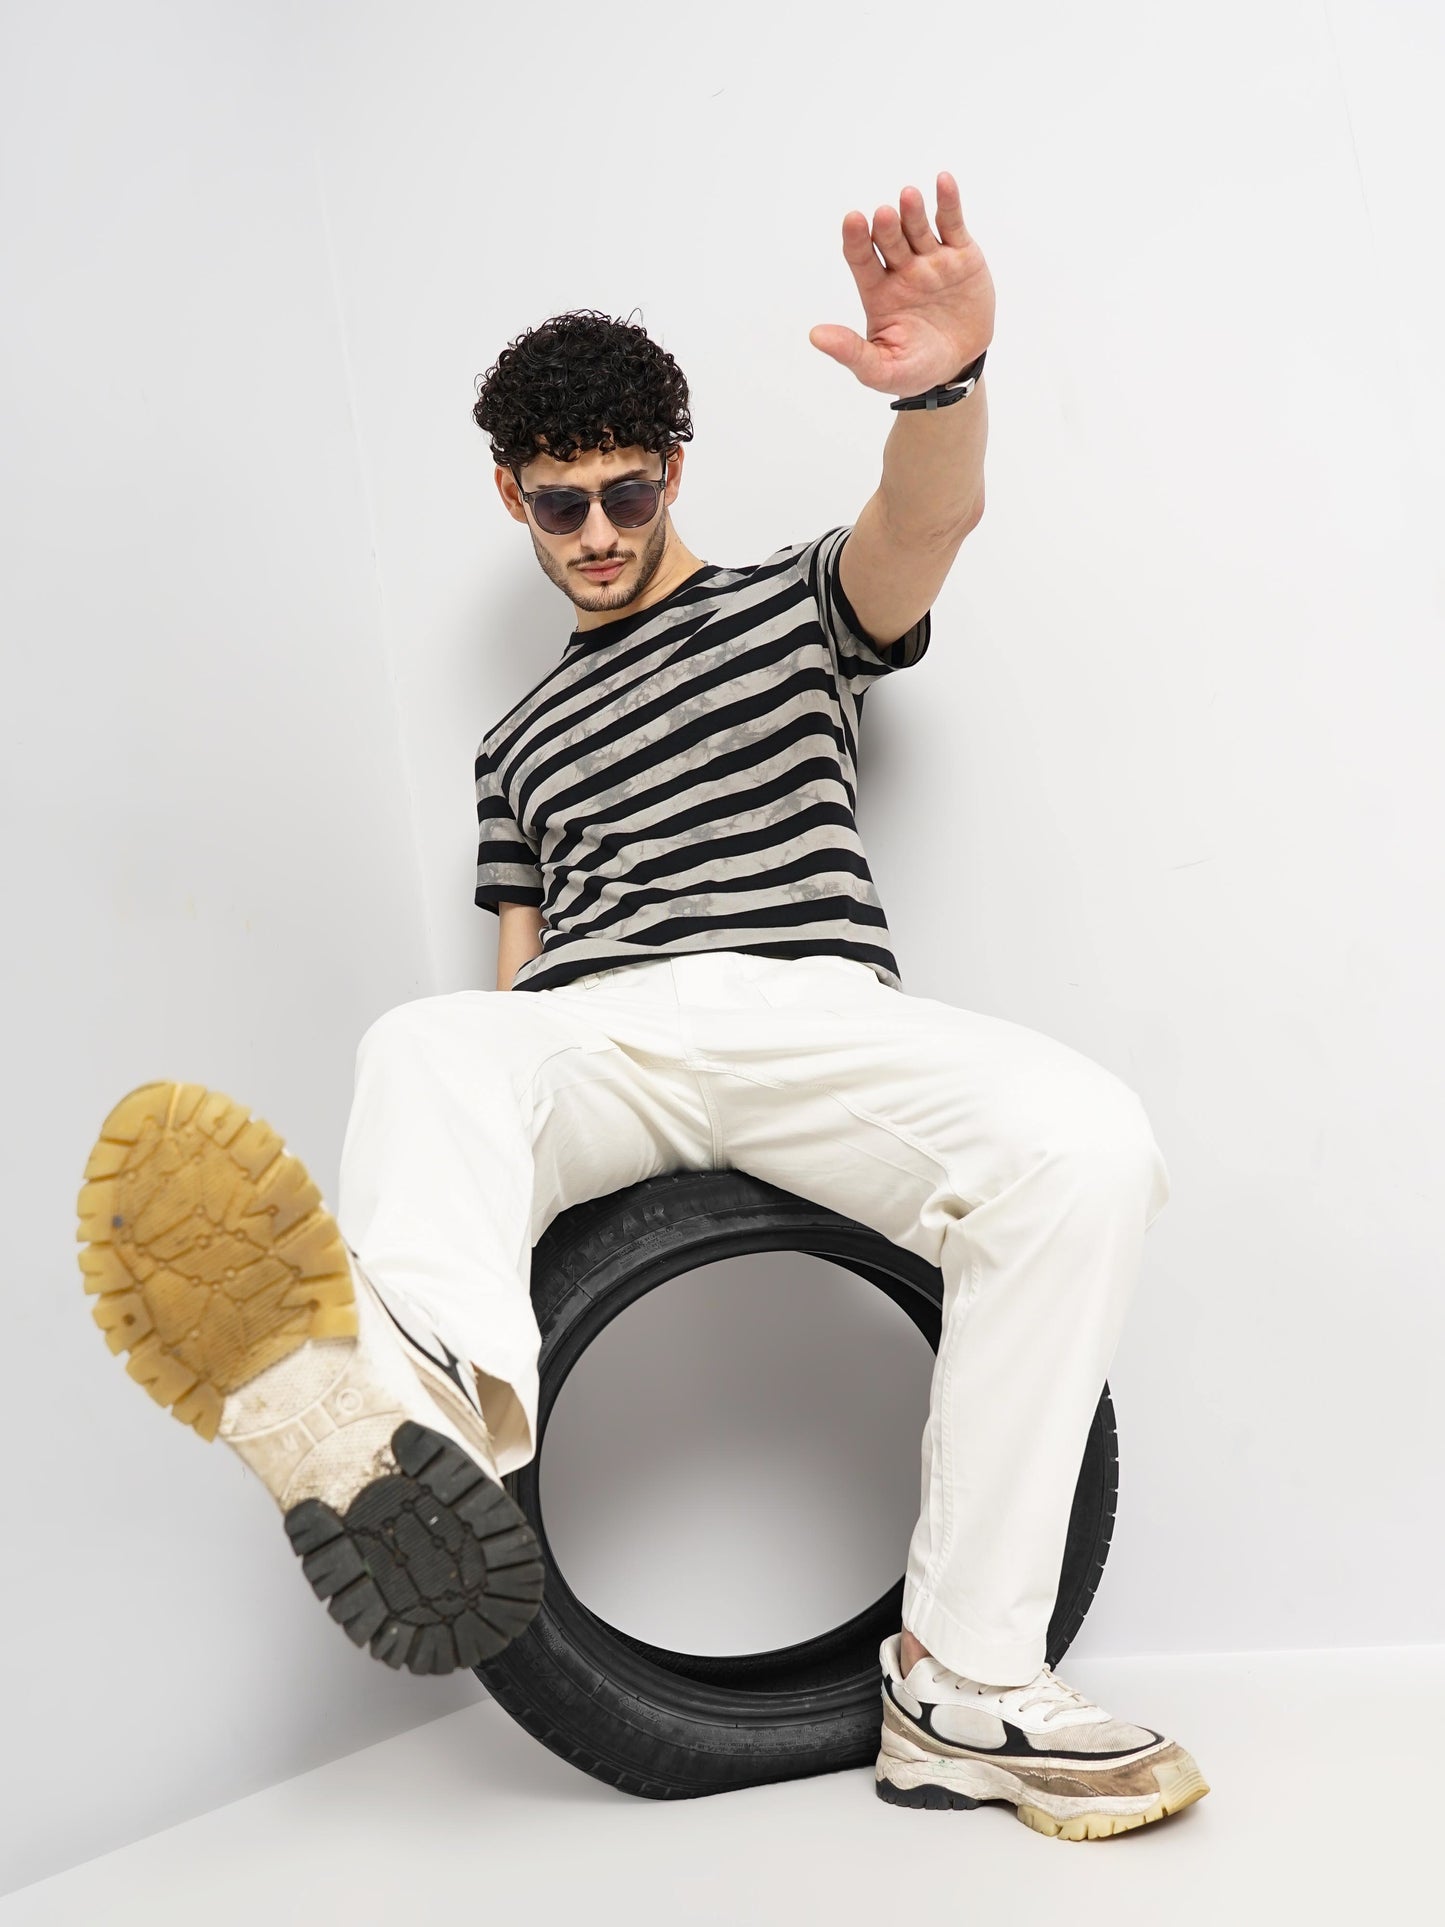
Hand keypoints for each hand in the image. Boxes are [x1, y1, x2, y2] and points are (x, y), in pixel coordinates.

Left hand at [808, 172, 994, 398]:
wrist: (959, 368)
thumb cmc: (915, 369)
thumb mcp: (881, 369)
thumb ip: (851, 352)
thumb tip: (815, 336)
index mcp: (878, 291)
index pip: (861, 259)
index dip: (856, 240)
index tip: (853, 220)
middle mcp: (901, 270)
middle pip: (890, 240)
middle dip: (887, 227)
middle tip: (884, 215)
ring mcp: (931, 260)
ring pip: (919, 228)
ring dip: (913, 212)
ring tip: (908, 197)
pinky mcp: (961, 256)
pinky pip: (952, 224)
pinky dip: (948, 202)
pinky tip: (943, 182)